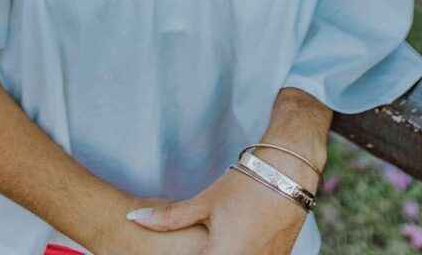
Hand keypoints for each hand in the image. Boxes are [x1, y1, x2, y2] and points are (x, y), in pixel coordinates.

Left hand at [125, 168, 307, 254]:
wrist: (288, 175)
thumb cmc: (244, 185)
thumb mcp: (205, 201)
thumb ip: (169, 217)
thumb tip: (134, 217)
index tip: (169, 252)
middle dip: (201, 253)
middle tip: (198, 241)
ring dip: (220, 252)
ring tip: (213, 239)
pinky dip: (237, 252)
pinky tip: (230, 240)